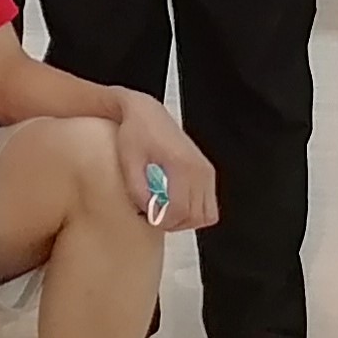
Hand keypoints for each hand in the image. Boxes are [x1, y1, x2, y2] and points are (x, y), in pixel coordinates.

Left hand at [109, 91, 217, 232]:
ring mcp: (207, 172)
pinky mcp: (208, 174)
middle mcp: (199, 169)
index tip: (148, 218)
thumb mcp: (128, 160)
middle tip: (154, 217)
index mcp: (181, 164)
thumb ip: (137, 189)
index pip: (180, 208)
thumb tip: (149, 214)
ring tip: (164, 212)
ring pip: (207, 215)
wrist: (147, 114)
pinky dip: (195, 212)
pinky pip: (209, 206)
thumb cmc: (135, 133)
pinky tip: (174, 205)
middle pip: (196, 216)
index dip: (164, 220)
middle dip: (174, 223)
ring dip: (186, 221)